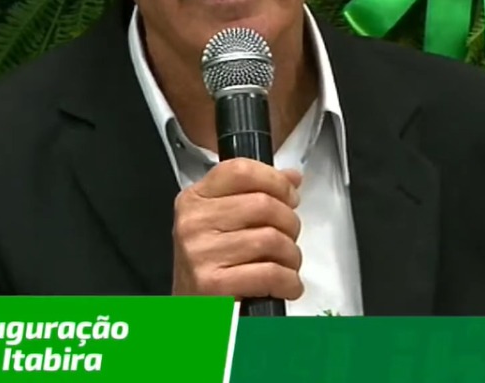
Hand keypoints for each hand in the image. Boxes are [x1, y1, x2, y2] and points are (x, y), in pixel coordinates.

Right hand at [171, 157, 303, 300]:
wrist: (192, 315)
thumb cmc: (212, 266)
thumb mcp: (223, 223)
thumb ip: (255, 194)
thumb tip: (292, 178)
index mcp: (194, 199)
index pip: (240, 170)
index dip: (275, 180)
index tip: (290, 195)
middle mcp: (193, 222)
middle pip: (264, 204)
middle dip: (290, 223)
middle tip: (289, 238)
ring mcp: (200, 253)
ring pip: (272, 239)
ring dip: (291, 256)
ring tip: (285, 265)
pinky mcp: (213, 284)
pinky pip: (271, 273)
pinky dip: (289, 282)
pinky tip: (285, 285)